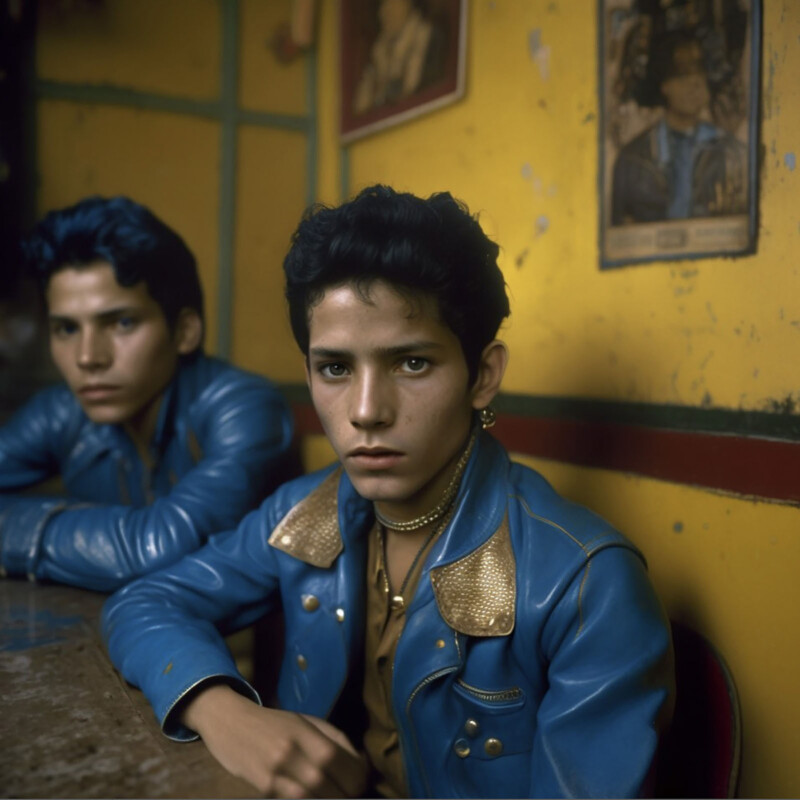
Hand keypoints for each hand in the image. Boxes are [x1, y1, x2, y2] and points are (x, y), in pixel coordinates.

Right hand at [182, 684, 368, 797]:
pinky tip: (316, 797)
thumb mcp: (306, 721)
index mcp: (304, 732)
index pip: (339, 759)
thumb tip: (361, 764)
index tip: (362, 779)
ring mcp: (274, 774)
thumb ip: (334, 740)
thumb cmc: (275, 723)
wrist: (230, 723)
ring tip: (335, 795)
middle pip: (330, 786)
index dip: (358, 775)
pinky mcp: (263, 790)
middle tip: (351, 792)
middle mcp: (290, 753)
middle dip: (347, 794)